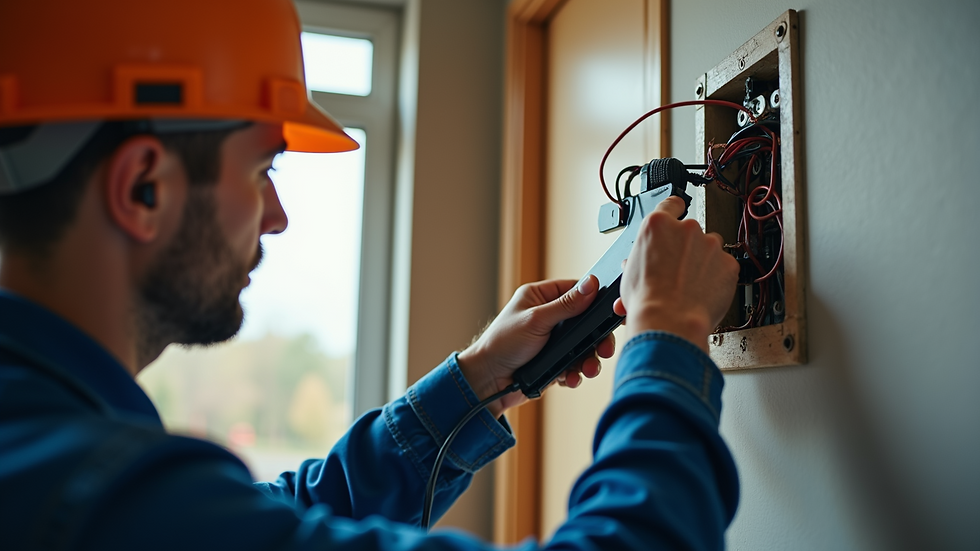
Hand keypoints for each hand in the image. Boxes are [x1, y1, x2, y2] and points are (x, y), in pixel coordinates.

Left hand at [457, 276, 615, 416]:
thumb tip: (592, 284)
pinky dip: (575, 373)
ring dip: (588, 360)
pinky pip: (574, 364)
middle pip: (585, 323)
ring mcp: (552, 341)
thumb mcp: (536, 320)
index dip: (595, 301)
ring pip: (583, 347)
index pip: (576, 291)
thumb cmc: (502, 344)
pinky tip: (571, 378)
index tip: (611, 311)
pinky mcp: (554, 361)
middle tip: (605, 350)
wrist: (488, 382)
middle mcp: (548, 317)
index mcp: (541, 297)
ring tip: (587, 370)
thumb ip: (566, 305)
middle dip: (596, 339)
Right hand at [613, 196, 739, 351]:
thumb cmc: (647, 300)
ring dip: (702, 261)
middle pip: (690, 231)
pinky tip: (703, 291)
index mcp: (657, 225)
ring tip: (690, 284)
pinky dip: (717, 277)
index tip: (679, 213)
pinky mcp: (728, 263)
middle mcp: (686, 228)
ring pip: (709, 248)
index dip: (675, 210)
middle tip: (677, 269)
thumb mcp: (630, 273)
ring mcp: (710, 245)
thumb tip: (642, 261)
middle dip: (686, 247)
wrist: (669, 322)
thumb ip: (641, 257)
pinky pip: (724, 267)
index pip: (671, 204)